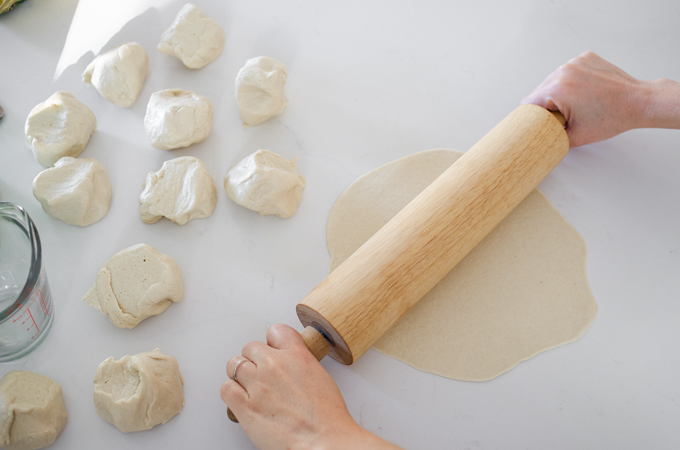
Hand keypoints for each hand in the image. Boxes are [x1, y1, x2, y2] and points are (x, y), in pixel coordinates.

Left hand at [220, 324, 400, 449]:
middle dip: (254, 359)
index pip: (275, 331)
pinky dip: (231, 393)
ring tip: (250, 387)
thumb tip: (291, 365)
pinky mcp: (244, 406)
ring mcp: (257, 384)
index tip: (273, 350)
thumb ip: (301, 364)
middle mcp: (274, 365)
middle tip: (261, 374)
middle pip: (250, 347)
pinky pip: (226, 389)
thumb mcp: (320, 377)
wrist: (322, 440)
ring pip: (234, 365)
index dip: (272, 342)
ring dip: (240, 375)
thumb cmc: (327, 417)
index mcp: (296, 355)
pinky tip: (242, 400)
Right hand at [522, 51, 679, 147]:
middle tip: (563, 116)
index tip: (539, 122)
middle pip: (539, 90)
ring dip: (558, 92)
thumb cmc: (612, 117)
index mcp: (558, 89)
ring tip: (577, 103)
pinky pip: (567, 71)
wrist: (638, 102)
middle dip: (547, 104)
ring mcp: (575, 62)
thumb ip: (551, 137)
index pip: (529, 102)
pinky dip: (571, 81)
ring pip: (553, 80)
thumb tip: (540, 138)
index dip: (532, 115)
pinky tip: (584, 91)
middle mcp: (563, 71)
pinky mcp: (585, 58)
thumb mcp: (575, 137)